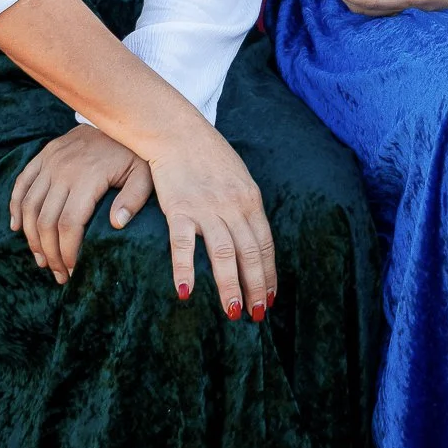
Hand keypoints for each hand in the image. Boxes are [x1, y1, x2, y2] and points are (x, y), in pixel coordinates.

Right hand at [9, 126, 155, 282]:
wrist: (121, 116)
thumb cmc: (135, 152)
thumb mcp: (145, 174)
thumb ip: (134, 199)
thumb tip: (117, 224)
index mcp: (87, 177)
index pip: (69, 224)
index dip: (67, 251)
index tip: (72, 270)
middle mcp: (63, 169)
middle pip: (45, 220)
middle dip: (49, 252)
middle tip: (58, 273)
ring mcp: (49, 161)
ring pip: (28, 206)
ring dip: (30, 237)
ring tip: (41, 259)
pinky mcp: (43, 155)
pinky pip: (21, 184)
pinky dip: (15, 207)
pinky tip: (17, 228)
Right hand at [144, 121, 275, 317]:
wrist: (178, 132)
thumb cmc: (208, 156)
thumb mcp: (238, 179)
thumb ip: (244, 207)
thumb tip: (251, 235)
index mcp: (251, 200)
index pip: (264, 245)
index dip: (268, 273)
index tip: (269, 297)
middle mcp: (234, 206)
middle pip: (249, 254)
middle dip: (255, 287)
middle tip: (257, 314)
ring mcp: (207, 208)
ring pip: (224, 254)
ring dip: (229, 285)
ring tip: (232, 311)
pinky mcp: (180, 208)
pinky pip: (184, 245)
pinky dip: (185, 269)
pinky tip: (187, 292)